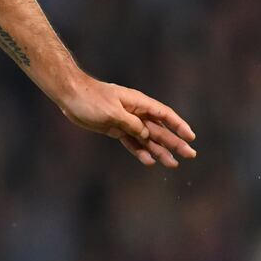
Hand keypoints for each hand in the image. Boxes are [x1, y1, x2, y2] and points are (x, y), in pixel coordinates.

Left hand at [57, 76, 196, 167]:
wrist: (70, 95)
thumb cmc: (90, 98)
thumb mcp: (112, 111)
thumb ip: (131, 123)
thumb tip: (146, 134)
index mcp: (138, 103)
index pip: (164, 114)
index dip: (178, 125)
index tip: (191, 137)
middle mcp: (134, 112)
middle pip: (159, 129)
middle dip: (174, 142)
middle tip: (190, 155)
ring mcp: (125, 121)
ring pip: (146, 138)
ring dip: (159, 150)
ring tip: (173, 164)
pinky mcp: (115, 129)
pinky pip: (131, 142)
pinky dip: (139, 151)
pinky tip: (148, 161)